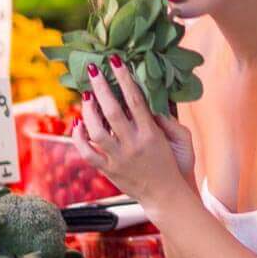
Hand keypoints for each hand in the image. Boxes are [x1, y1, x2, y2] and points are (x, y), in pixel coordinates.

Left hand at [73, 59, 192, 215]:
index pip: (135, 100)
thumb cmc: (173, 164)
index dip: (124, 78)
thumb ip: (165, 118)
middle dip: (101, 87)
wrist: (166, 197)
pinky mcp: (109, 170)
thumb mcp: (178, 138)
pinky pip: (88, 153)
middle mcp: (133, 144)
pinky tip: (78, 123)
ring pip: (96, 131)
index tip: (115, 60)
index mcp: (151, 134)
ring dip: (88, 110)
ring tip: (86, 95)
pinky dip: (79, 137)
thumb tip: (148, 101)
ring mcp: (119, 158)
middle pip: (112, 111)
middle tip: (93, 69)